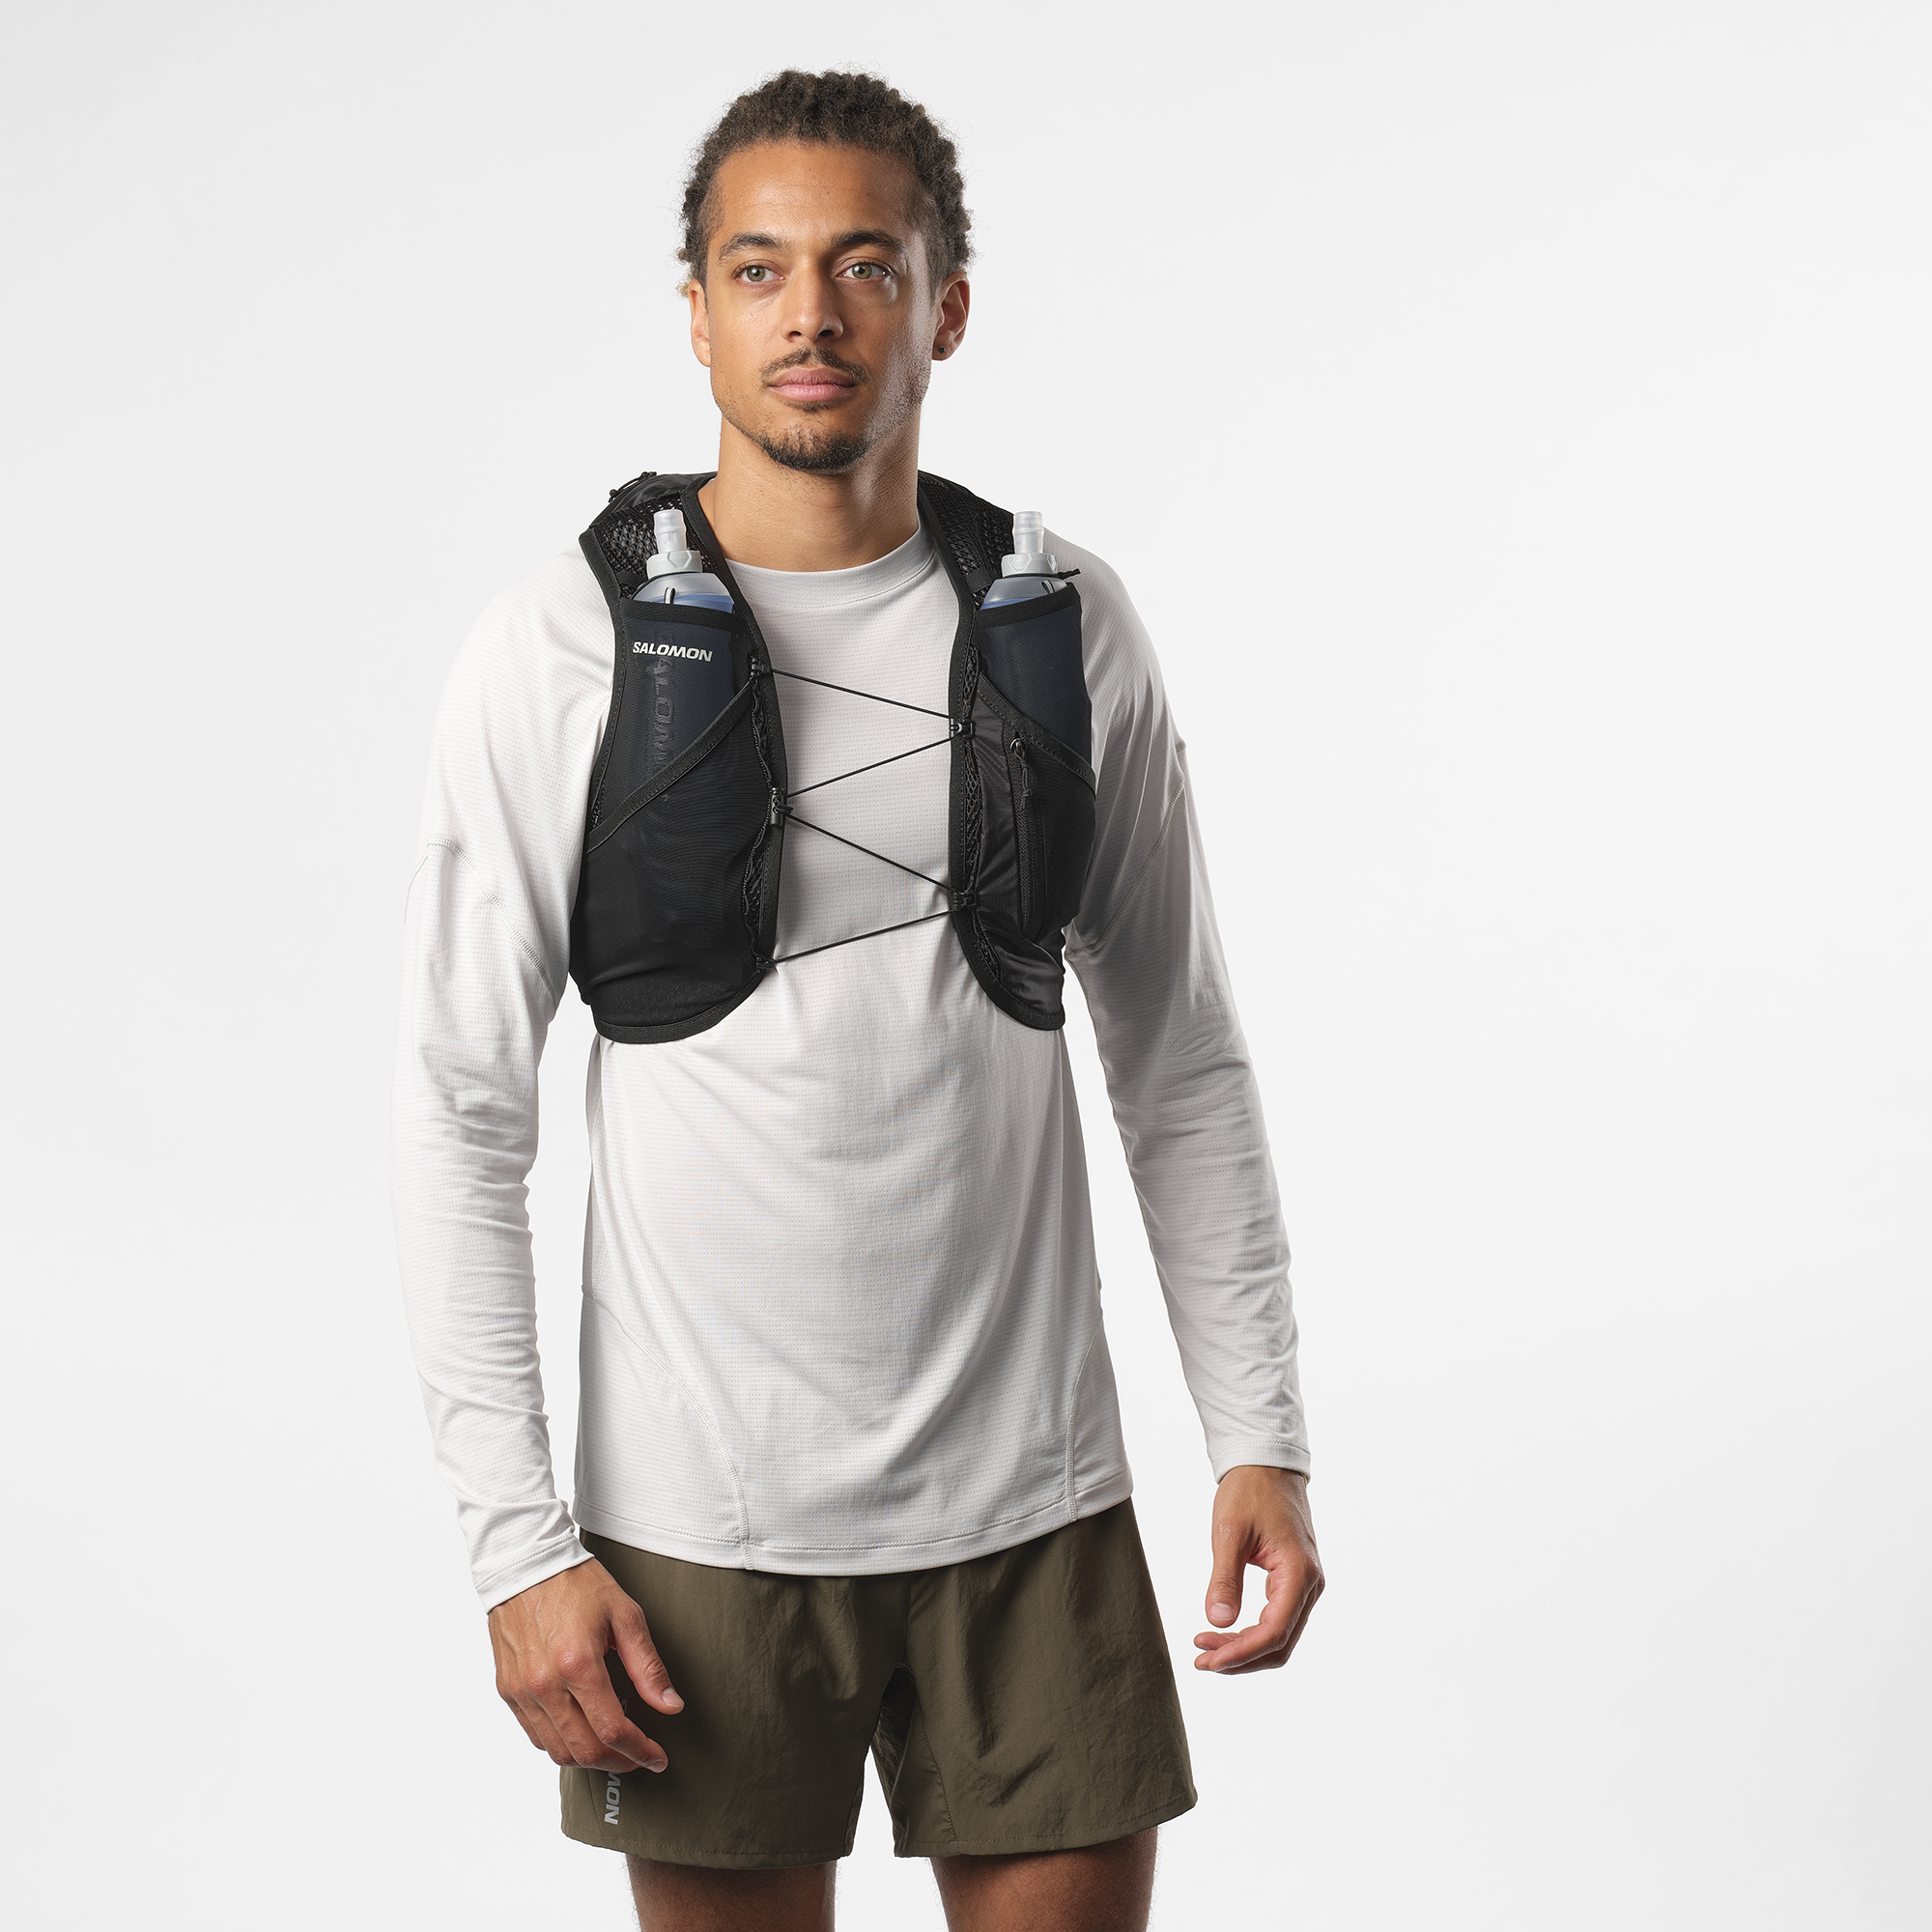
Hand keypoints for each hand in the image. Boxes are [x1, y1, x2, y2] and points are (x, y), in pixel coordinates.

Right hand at [487, 1558, 683, 1771]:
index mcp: (578, 1664)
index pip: (612, 1731)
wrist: (525, 1563)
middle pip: (584, 1751)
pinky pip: (535, 1735)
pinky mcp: (507, 1690)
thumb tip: (670, 1706)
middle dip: (619, 1762)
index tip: (658, 1758)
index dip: (640, 1751)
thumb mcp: (624, 1615)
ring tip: (614, 1748)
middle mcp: (545, 1685)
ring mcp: (521, 1691)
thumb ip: (648, 1666)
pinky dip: (562, 1744)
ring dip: (590, 1759)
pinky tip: (582, 1732)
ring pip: (557, 1752)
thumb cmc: (577, 1583)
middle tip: (641, 1757)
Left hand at [1194, 1466, 1323, 1673]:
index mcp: (1299, 1573)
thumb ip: (1225, 1578)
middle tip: (1201, 1660)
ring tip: (1207, 1649)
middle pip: (1280, 1643)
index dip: (1241, 1653)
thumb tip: (1219, 1621)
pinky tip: (1226, 1633)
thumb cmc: (1249, 1491)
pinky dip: (1253, 1633)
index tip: (1208, 1659)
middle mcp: (1310, 1584)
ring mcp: (1306, 1584)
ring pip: (1281, 1636)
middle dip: (1241, 1658)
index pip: (1274, 1632)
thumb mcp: (1230, 1532)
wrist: (1267, 1464)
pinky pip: (1279, 1619)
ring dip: (1246, 1649)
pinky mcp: (1296, 1581)